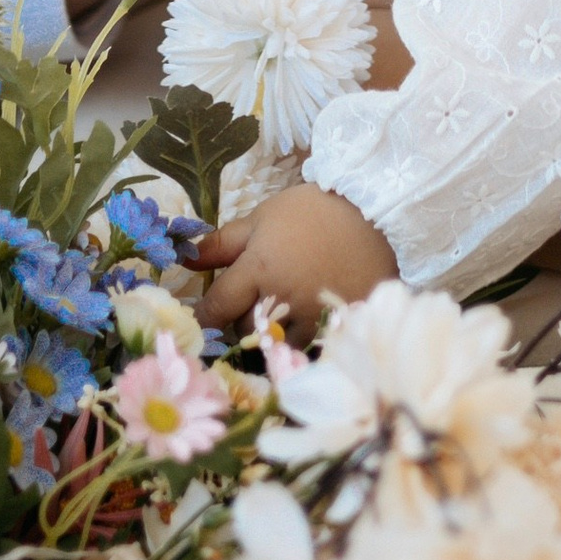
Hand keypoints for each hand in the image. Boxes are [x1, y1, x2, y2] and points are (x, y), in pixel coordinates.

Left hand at [190, 184, 396, 334]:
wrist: (375, 212)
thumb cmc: (312, 212)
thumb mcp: (262, 218)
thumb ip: (222, 244)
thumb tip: (185, 260)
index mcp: (258, 269)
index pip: (216, 308)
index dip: (204, 316)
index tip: (203, 317)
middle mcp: (281, 300)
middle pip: (244, 330)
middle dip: (239, 320)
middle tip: (248, 304)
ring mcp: (312, 318)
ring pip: (274, 344)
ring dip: (269, 334)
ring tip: (277, 315)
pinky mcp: (338, 326)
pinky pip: (309, 347)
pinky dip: (301, 340)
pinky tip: (304, 324)